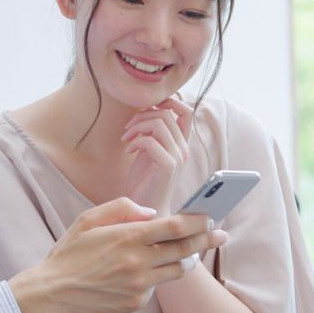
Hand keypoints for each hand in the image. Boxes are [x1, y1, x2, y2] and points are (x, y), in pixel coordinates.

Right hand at [8, 197, 227, 312]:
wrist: (51, 294)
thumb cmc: (68, 254)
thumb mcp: (88, 219)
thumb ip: (122, 208)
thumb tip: (151, 212)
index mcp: (128, 237)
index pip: (174, 227)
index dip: (197, 221)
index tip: (210, 217)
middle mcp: (138, 262)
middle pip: (184, 249)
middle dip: (206, 240)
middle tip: (220, 235)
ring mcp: (138, 285)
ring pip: (175, 270)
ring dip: (185, 259)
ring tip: (189, 252)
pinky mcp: (135, 303)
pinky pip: (154, 287)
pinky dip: (154, 277)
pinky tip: (139, 274)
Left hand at [123, 97, 192, 213]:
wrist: (145, 210)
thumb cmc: (145, 181)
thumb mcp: (149, 151)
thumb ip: (152, 133)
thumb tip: (147, 110)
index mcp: (181, 144)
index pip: (186, 111)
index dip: (169, 102)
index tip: (148, 109)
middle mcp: (183, 149)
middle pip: (167, 113)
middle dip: (142, 115)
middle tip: (128, 128)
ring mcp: (177, 157)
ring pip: (159, 123)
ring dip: (137, 126)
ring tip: (127, 138)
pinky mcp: (168, 166)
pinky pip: (150, 140)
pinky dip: (135, 141)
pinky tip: (128, 151)